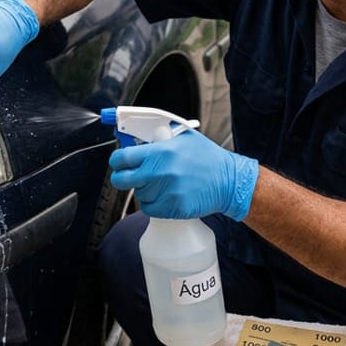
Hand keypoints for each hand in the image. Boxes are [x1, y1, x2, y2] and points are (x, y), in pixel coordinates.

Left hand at [108, 130, 258, 220]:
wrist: (228, 181)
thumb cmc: (206, 157)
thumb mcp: (182, 137)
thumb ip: (157, 137)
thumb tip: (133, 136)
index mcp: (159, 152)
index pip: (122, 158)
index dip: (117, 160)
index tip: (118, 162)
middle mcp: (159, 173)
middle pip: (121, 180)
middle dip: (122, 177)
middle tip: (129, 175)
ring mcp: (165, 193)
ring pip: (138, 194)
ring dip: (144, 189)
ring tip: (161, 182)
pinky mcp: (172, 209)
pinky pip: (149, 208)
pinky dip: (153, 203)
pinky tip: (165, 194)